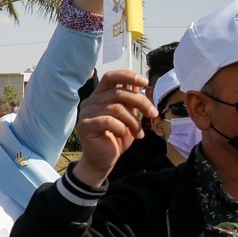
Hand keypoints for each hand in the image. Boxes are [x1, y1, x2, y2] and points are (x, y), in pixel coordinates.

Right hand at [73, 70, 156, 186]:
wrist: (103, 160)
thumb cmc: (116, 138)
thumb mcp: (129, 116)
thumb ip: (131, 101)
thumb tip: (140, 84)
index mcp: (100, 96)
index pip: (111, 77)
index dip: (128, 76)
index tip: (145, 82)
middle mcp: (91, 101)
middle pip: (118, 92)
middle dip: (140, 102)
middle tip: (153, 113)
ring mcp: (86, 112)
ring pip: (116, 108)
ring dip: (133, 120)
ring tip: (138, 132)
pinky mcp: (84, 125)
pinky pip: (108, 121)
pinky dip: (121, 128)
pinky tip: (123, 134)